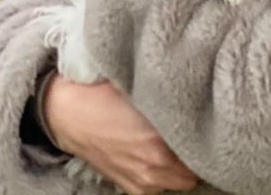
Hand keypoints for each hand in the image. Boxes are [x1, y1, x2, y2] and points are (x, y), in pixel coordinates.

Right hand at [44, 75, 198, 194]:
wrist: (64, 113)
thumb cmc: (99, 93)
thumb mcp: (137, 86)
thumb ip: (169, 96)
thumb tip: (196, 90)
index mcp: (158, 144)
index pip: (202, 150)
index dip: (205, 134)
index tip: (204, 121)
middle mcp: (153, 168)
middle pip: (195, 170)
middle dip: (196, 153)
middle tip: (190, 130)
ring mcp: (142, 181)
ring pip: (180, 180)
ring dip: (180, 165)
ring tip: (173, 141)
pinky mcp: (130, 187)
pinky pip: (160, 186)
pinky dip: (163, 174)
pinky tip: (156, 152)